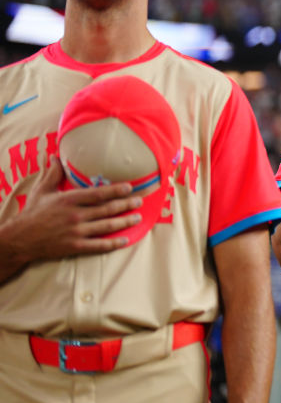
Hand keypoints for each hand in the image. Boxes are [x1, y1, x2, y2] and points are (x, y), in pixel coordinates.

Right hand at [2, 163, 142, 267]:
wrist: (20, 238)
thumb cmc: (32, 213)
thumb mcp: (42, 190)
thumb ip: (53, 173)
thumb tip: (55, 156)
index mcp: (69, 200)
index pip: (98, 194)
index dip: (116, 190)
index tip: (130, 187)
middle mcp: (75, 215)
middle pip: (107, 209)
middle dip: (126, 205)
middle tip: (140, 201)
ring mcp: (76, 232)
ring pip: (107, 226)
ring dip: (124, 222)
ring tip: (137, 217)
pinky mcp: (75, 246)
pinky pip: (98, 246)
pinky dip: (113, 243)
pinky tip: (125, 240)